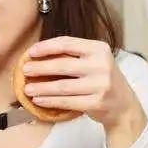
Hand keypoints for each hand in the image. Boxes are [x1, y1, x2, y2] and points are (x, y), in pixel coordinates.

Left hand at [23, 37, 145, 147]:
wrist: (123, 104)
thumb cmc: (101, 78)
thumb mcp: (94, 60)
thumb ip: (72, 54)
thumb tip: (37, 53)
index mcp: (99, 49)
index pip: (68, 44)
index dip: (46, 47)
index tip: (31, 52)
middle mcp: (101, 65)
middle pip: (63, 65)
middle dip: (40, 68)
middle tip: (25, 70)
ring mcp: (100, 85)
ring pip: (62, 86)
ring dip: (41, 87)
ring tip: (27, 88)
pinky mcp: (97, 103)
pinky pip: (67, 102)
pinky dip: (49, 101)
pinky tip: (38, 100)